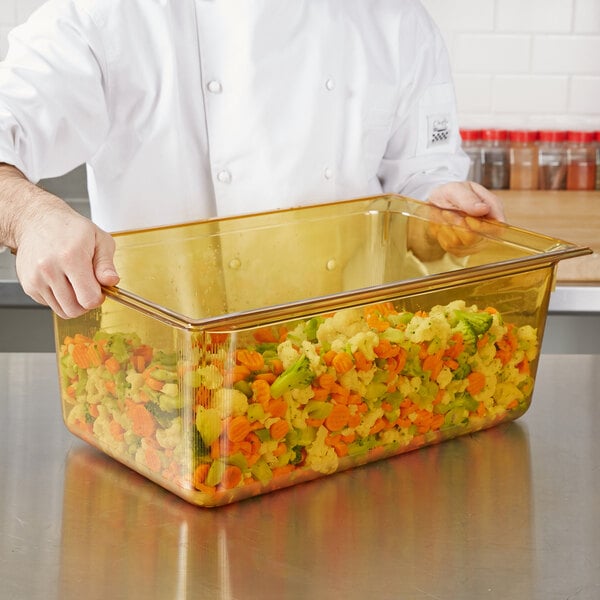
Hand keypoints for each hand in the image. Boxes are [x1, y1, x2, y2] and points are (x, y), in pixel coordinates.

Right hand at [15, 202, 118, 318]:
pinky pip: (50, 305)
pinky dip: (59, 298)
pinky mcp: (28, 285)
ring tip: (75, 282)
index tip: (99, 287)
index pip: (89, 299)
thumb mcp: (99, 239)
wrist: (37, 221)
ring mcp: (36, 279)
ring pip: (62, 311)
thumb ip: (107, 264)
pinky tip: (61, 280)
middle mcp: (49, 269)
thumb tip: (111, 281)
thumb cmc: (70, 229)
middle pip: (75, 309)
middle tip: (88, 286)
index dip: (99, 297)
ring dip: (73, 302)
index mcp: (71, 257)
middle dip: (86, 302)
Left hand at [425, 181, 503, 256]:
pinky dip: (443, 236)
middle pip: (478, 238)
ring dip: (449, 230)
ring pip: (463, 244)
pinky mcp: (462, 248)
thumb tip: (484, 209)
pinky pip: (452, 248)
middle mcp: (487, 226)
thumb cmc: (448, 194)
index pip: (498, 227)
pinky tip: (443, 226)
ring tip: (445, 216)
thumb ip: (468, 198)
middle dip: (459, 226)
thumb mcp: (455, 189)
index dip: (482, 227)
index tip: (466, 219)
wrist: (434, 204)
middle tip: (447, 213)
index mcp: (491, 208)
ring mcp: (476, 239)